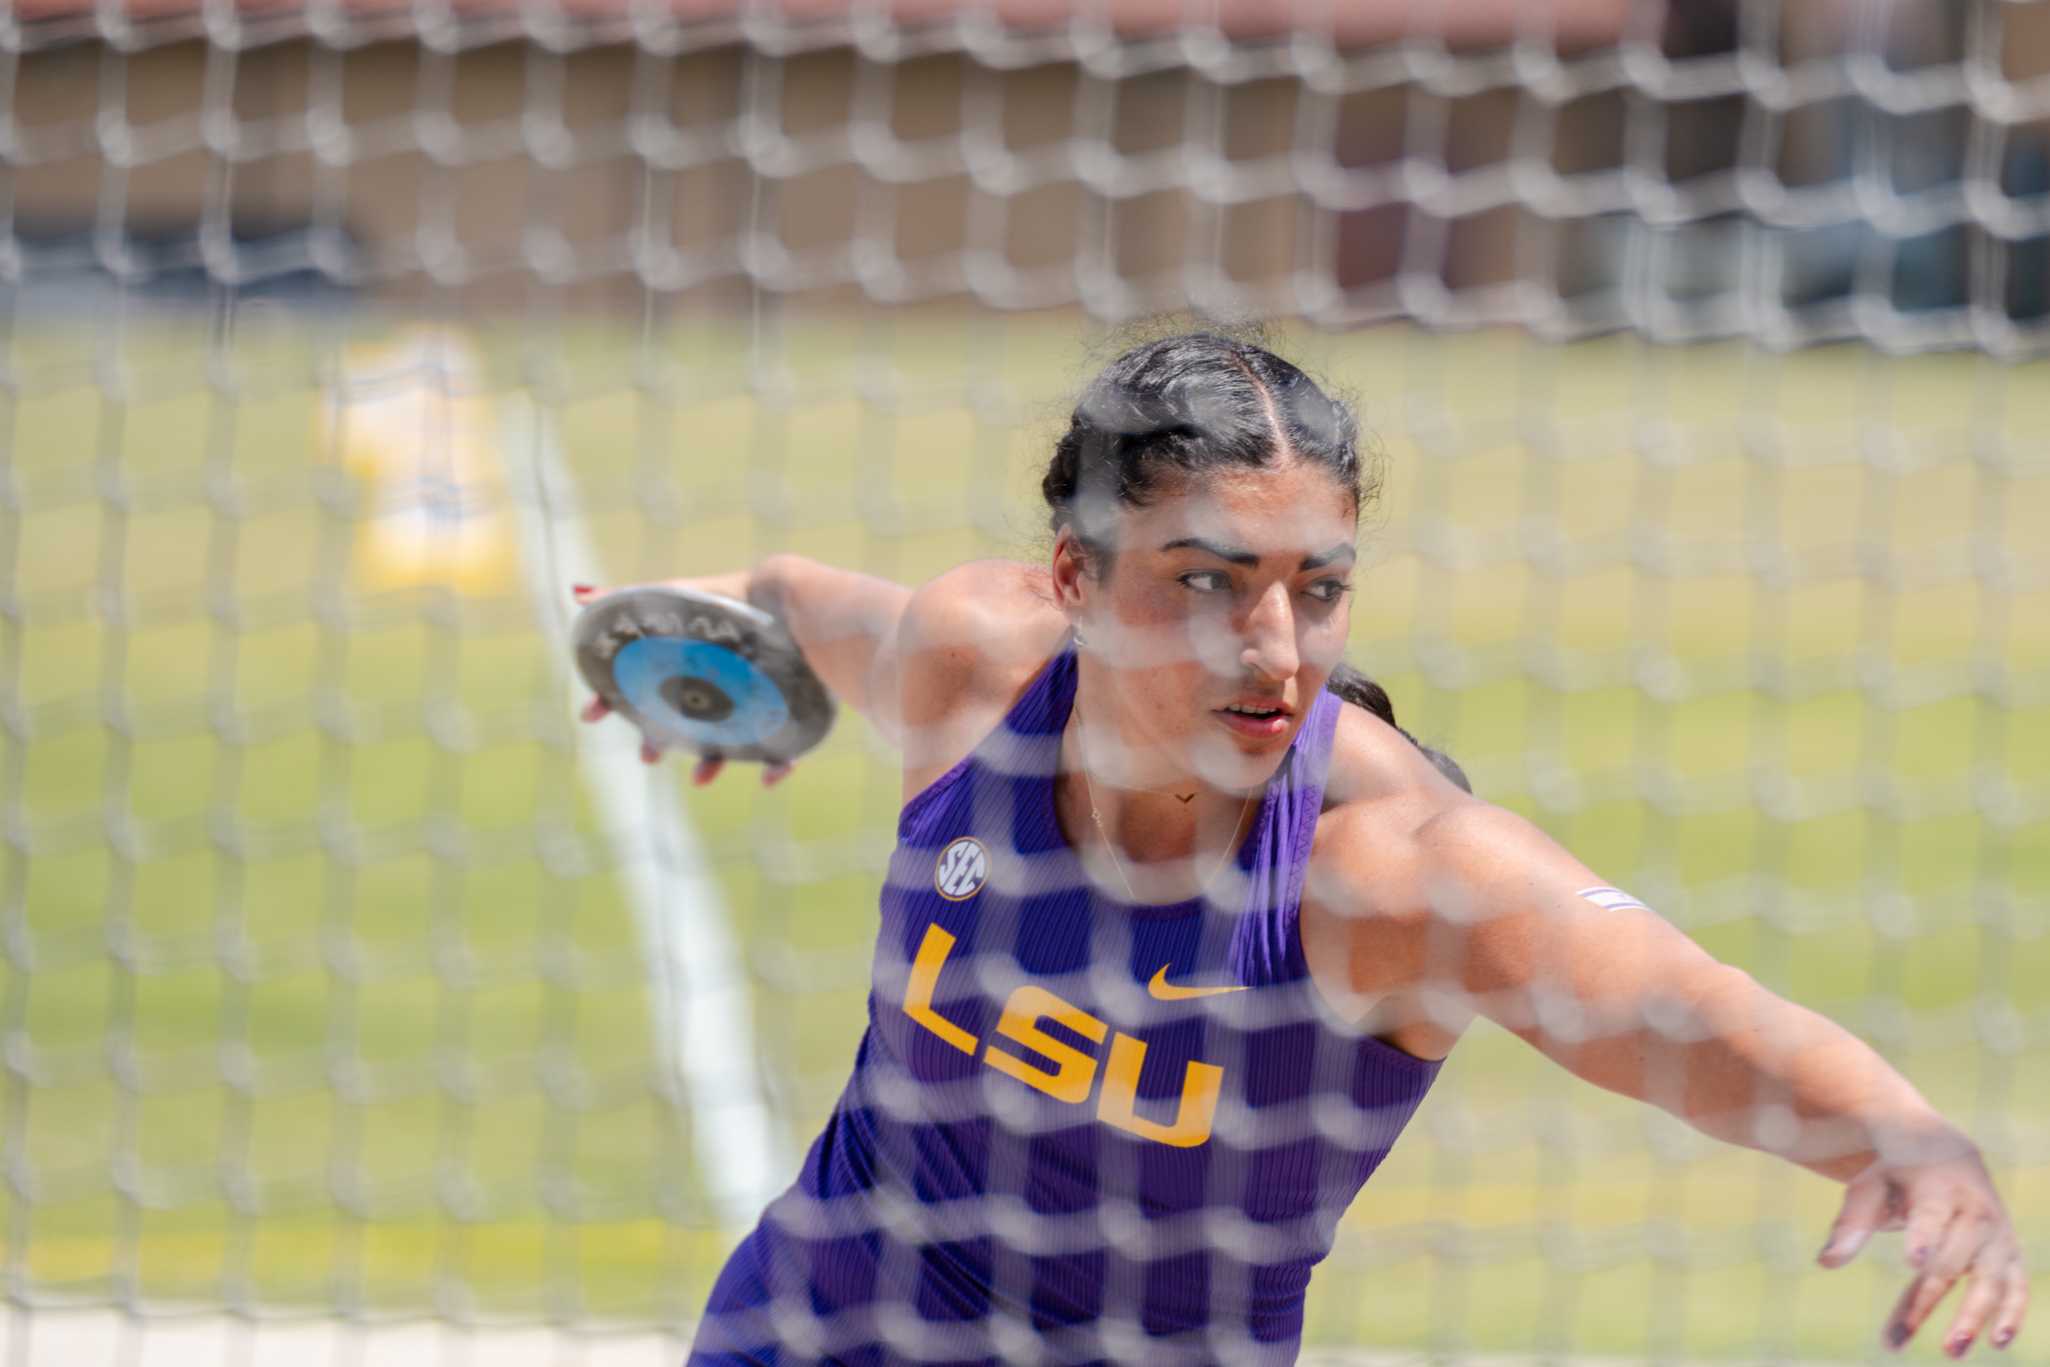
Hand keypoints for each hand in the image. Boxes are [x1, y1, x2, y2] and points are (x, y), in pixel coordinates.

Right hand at [571, 581, 795, 789]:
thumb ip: (624, 599)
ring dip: (709, 767)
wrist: (780, 600)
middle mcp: (707, 693)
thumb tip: (576, 593)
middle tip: (648, 757)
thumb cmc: (722, 600)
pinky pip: (782, 751)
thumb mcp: (671, 597)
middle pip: (675, 727)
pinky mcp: (785, 717)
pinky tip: (771, 775)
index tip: (588, 715)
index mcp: (676, 670)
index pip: (635, 692)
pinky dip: (778, 766)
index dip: (610, 705)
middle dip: (656, 745)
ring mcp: (745, 707)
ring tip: (700, 778)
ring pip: (724, 748)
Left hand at [1817, 1133, 2028, 1356]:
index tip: (1913, 1261)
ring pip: (1990, 1280)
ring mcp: (1998, 1235)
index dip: (1924, 1237)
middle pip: (1953, 1260)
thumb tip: (1826, 1262)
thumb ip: (1852, 1222)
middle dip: (1928, 1297)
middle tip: (1904, 1331)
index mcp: (1938, 1187)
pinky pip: (2017, 1286)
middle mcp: (1975, 1211)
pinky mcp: (2009, 1253)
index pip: (1931, 1216)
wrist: (1945, 1151)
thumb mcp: (1869, 1185)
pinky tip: (1996, 1343)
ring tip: (1951, 1351)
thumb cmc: (1897, 1173)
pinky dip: (2012, 1313)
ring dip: (1974, 1317)